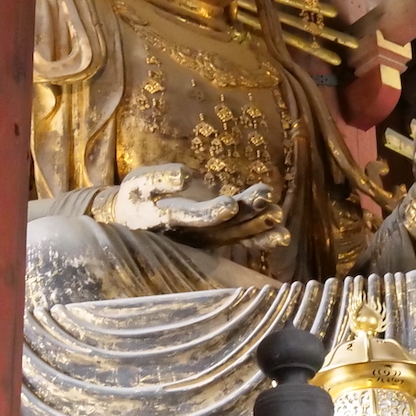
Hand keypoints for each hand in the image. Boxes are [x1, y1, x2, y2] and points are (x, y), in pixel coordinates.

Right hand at [105, 162, 288, 250]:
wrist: (133, 221)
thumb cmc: (135, 198)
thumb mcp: (139, 183)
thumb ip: (161, 179)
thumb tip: (186, 176)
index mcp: (169, 219)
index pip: (191, 217)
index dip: (210, 212)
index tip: (230, 204)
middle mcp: (191, 234)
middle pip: (220, 226)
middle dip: (244, 215)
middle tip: (265, 201)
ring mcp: (207, 238)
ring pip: (235, 233)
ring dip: (258, 225)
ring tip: (277, 214)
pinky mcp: (217, 237)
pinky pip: (242, 239)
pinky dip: (261, 238)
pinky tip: (282, 234)